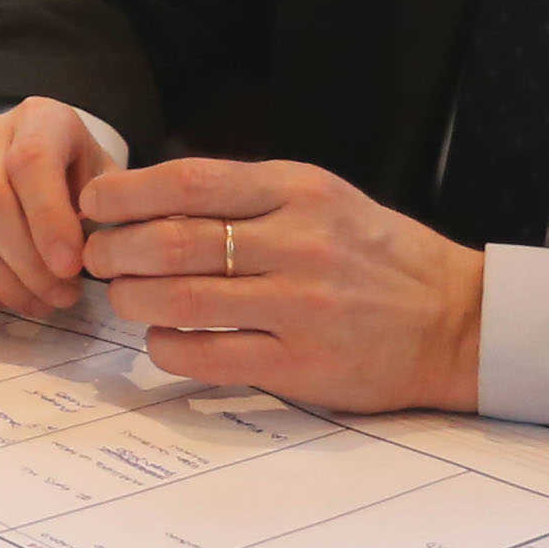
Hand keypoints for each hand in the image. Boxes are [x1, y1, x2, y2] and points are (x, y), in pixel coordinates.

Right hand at [0, 99, 118, 319]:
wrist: (40, 164)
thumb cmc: (78, 178)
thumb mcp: (105, 182)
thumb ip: (107, 211)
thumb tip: (95, 256)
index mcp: (37, 118)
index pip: (30, 162)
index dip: (48, 219)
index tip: (71, 268)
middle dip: (26, 263)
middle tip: (62, 297)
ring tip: (37, 302)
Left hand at [76, 154, 482, 411]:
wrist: (456, 321)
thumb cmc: (375, 255)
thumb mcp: (322, 198)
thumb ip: (247, 194)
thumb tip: (150, 196)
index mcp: (298, 192)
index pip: (188, 182)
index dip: (125, 193)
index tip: (92, 202)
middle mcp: (298, 244)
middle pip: (172, 241)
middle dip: (114, 249)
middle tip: (95, 257)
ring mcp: (300, 307)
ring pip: (180, 299)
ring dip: (131, 297)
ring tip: (121, 295)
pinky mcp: (300, 365)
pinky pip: (206, 355)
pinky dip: (165, 345)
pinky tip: (160, 337)